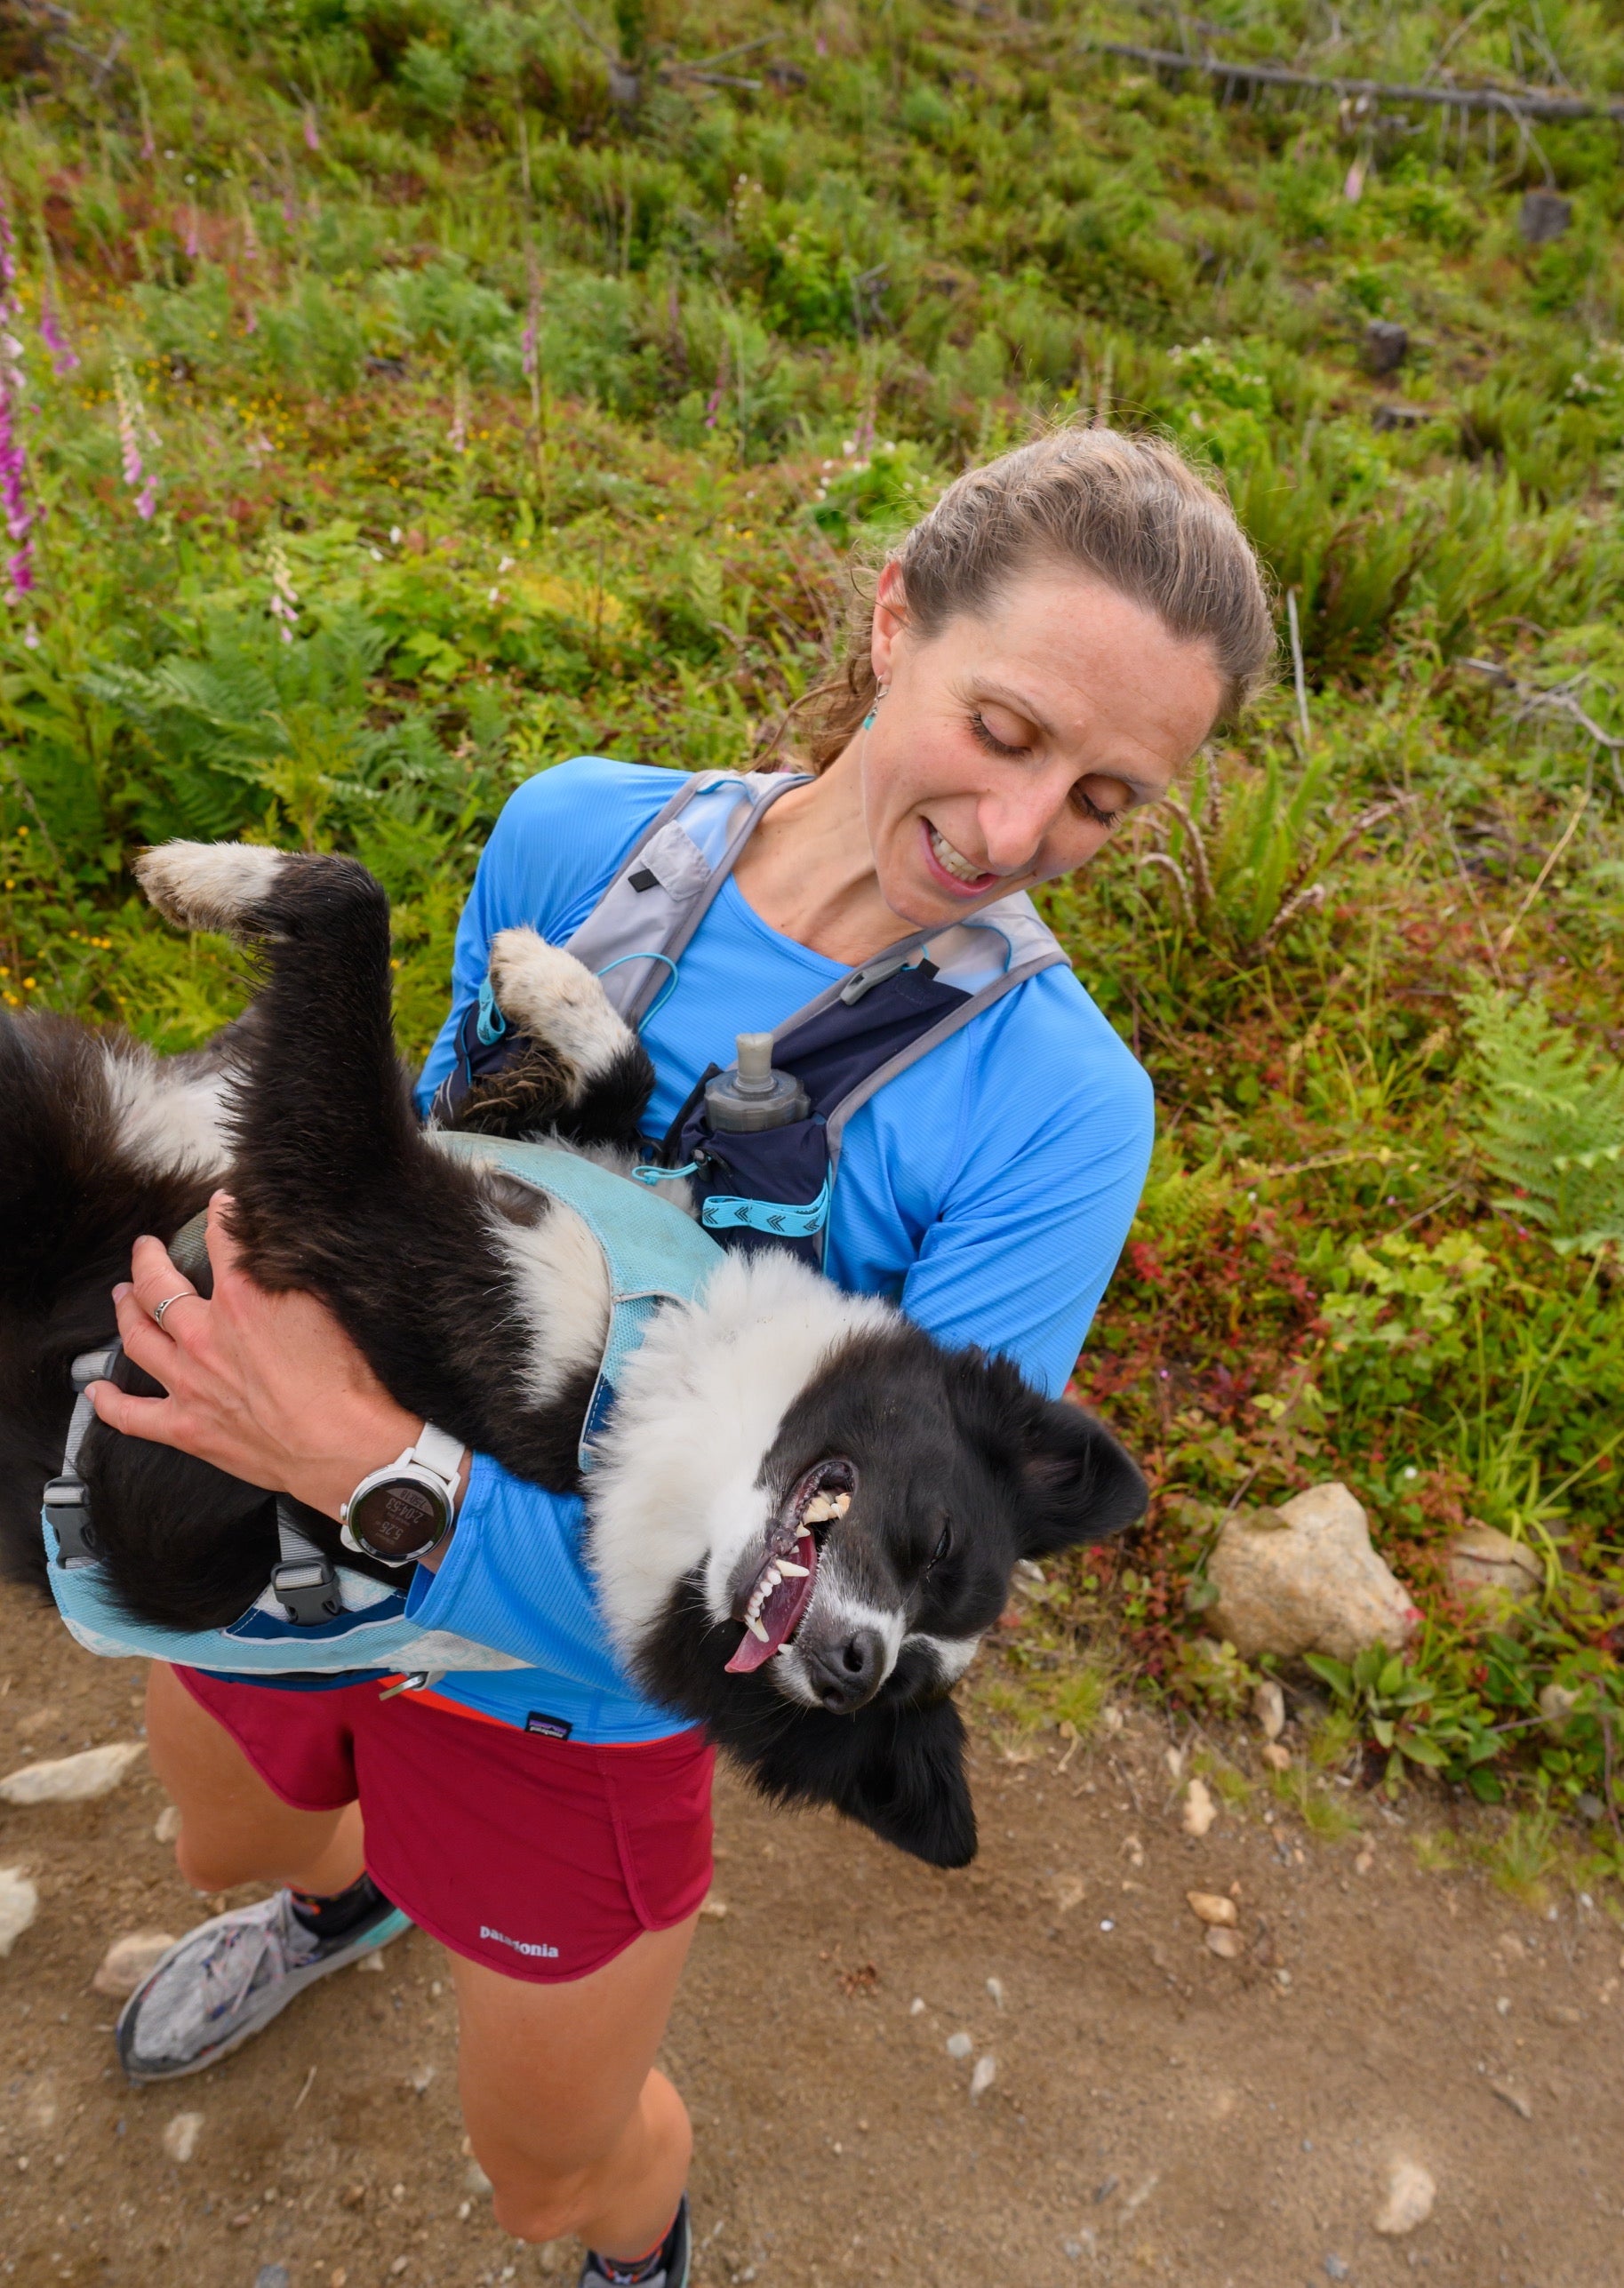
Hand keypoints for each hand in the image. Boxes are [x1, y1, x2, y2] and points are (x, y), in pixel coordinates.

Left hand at [87, 1191, 461, 1529]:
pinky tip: (97, 1390)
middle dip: (149, 1259)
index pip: (221, 1237)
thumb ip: (300, 1269)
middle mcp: (206, 1334)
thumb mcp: (334, 1303)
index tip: (219, 1204)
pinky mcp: (187, 1427)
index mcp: (244, 1296)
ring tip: (122, 1297)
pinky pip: (132, 1414)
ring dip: (125, 1312)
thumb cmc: (354, 1382)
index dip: (219, 1213)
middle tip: (147, 1249)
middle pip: (158, 1284)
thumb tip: (286, 1243)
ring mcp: (190, 1381)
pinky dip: (110, 1402)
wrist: (348, 1449)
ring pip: (137, 1337)